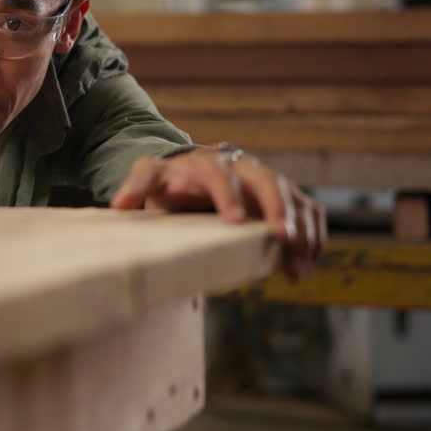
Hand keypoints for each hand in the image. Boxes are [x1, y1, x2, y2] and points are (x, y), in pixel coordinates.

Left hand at [110, 146, 325, 279]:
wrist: (190, 171)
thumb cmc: (168, 181)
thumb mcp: (149, 179)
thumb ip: (136, 188)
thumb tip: (118, 206)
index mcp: (205, 165)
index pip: (217, 175)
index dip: (228, 195)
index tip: (235, 221)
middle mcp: (241, 167)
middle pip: (266, 180)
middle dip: (277, 207)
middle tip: (282, 236)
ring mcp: (265, 180)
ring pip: (292, 196)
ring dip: (299, 229)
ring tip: (296, 265)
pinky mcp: (283, 195)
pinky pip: (307, 211)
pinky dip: (312, 236)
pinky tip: (305, 265)